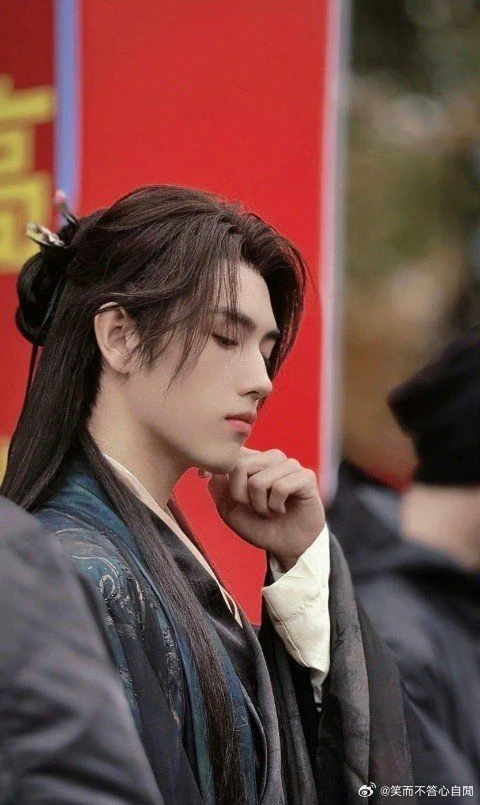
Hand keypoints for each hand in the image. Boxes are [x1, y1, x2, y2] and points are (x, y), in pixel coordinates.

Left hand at [199, 447, 324, 570]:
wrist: (288, 547)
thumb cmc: (261, 526)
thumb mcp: (231, 511)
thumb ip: (219, 489)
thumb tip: (214, 470)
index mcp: (255, 460)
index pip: (231, 456)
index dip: (219, 471)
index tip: (203, 478)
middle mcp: (272, 458)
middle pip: (241, 466)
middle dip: (240, 496)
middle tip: (253, 508)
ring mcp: (290, 465)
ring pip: (259, 481)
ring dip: (261, 505)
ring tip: (270, 510)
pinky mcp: (306, 477)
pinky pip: (280, 487)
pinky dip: (276, 506)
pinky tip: (283, 510)